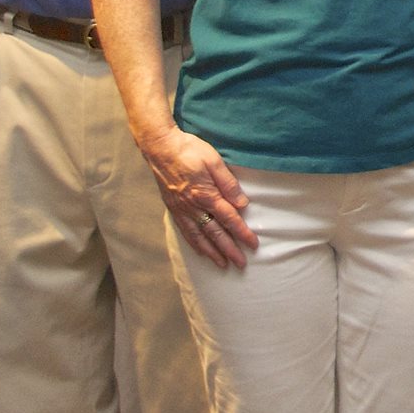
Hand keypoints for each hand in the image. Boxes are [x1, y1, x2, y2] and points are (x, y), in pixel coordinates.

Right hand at [142, 125, 255, 268]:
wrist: (160, 148)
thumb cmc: (189, 150)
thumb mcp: (214, 161)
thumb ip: (228, 184)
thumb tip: (242, 204)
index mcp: (206, 194)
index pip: (229, 219)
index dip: (242, 233)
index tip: (253, 244)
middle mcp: (193, 206)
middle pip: (215, 233)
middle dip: (229, 250)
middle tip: (241, 263)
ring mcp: (181, 209)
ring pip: (199, 236)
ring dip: (212, 252)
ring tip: (222, 264)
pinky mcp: (173, 208)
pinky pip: (185, 231)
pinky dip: (194, 243)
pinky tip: (200, 250)